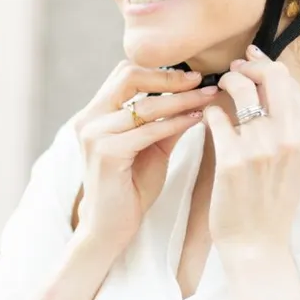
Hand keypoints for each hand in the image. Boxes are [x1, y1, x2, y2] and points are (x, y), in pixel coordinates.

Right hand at [69, 63, 213, 251]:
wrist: (110, 227)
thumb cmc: (130, 188)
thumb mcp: (151, 148)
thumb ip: (166, 121)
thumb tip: (195, 96)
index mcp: (96, 113)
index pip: (126, 74)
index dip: (160, 71)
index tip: (194, 76)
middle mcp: (89, 118)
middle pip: (129, 77)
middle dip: (170, 77)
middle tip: (202, 80)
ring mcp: (94, 134)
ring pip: (145, 105)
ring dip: (182, 99)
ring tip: (209, 98)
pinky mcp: (106, 152)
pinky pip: (149, 130)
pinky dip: (177, 122)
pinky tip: (197, 119)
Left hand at [204, 46, 299, 252]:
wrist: (257, 242)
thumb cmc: (272, 198)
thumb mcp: (296, 158)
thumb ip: (288, 121)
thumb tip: (268, 76)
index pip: (290, 82)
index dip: (267, 65)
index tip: (251, 60)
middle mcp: (290, 138)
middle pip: (271, 77)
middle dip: (249, 67)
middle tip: (234, 70)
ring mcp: (261, 148)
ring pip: (241, 90)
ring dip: (227, 82)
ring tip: (220, 88)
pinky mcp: (231, 159)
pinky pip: (216, 116)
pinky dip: (210, 112)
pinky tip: (208, 117)